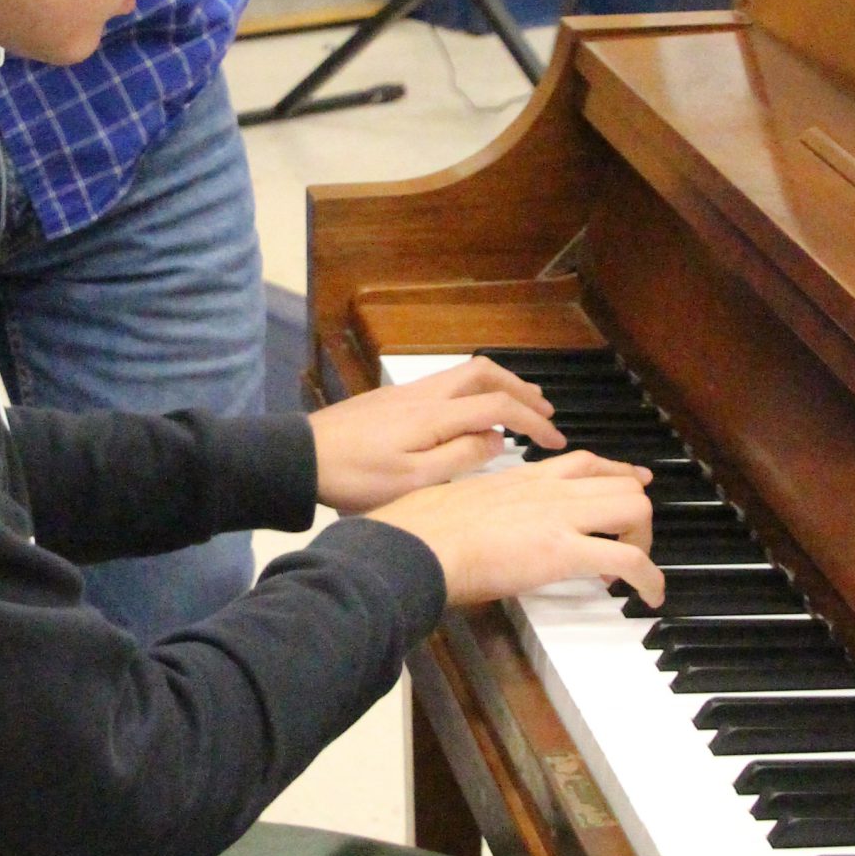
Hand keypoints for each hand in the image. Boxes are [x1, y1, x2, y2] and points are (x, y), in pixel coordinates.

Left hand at [309, 357, 562, 513]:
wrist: (300, 458)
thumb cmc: (354, 477)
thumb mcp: (413, 482)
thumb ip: (459, 459)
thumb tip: (496, 440)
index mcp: (435, 415)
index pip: (498, 407)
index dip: (533, 421)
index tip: (555, 439)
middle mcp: (425, 394)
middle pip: (484, 373)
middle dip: (521, 389)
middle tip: (545, 411)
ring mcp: (406, 392)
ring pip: (464, 374)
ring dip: (498, 387)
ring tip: (518, 407)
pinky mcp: (391, 398)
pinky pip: (446, 383)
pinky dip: (473, 392)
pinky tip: (472, 414)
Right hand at [372, 452, 662, 608]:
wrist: (418, 544)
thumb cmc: (424, 530)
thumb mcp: (462, 502)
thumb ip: (485, 508)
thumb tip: (481, 526)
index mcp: (525, 478)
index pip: (586, 463)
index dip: (618, 475)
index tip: (633, 484)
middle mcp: (550, 490)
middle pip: (622, 483)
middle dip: (636, 515)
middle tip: (629, 544)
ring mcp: (560, 517)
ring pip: (635, 508)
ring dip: (645, 541)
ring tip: (635, 570)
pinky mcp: (564, 551)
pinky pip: (629, 559)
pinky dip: (651, 578)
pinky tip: (650, 596)